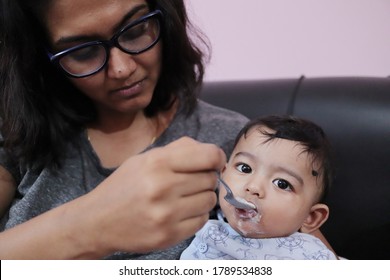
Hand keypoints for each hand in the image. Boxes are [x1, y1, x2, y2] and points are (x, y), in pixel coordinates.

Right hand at [79, 137, 225, 255]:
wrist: (97, 221)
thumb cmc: (123, 186)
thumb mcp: (144, 159)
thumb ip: (178, 151)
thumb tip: (213, 154)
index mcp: (157, 163)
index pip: (208, 156)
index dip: (217, 158)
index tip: (215, 162)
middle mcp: (163, 187)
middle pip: (210, 179)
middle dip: (205, 178)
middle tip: (190, 182)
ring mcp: (167, 214)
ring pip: (209, 200)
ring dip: (202, 197)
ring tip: (185, 197)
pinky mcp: (169, 235)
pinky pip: (202, 221)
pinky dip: (196, 215)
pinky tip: (181, 212)